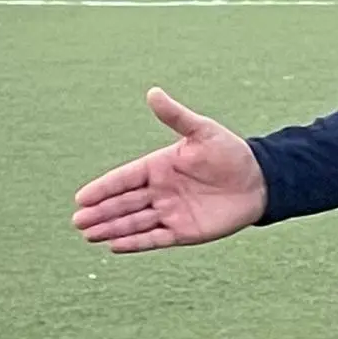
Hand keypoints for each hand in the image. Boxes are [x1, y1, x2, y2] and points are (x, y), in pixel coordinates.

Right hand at [72, 88, 267, 253]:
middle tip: (78, 221)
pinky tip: (114, 246)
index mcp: (159, 166)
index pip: (124, 178)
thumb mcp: (202, 131)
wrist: (260, 180)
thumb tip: (153, 92)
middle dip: (101, 211)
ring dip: (111, 228)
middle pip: (123, 202)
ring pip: (134, 222)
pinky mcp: (183, 231)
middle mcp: (160, 190)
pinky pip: (154, 237)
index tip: (81, 197)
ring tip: (88, 234)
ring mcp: (170, 211)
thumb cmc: (231, 152)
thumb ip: (176, 116)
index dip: (103, 188)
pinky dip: (135, 242)